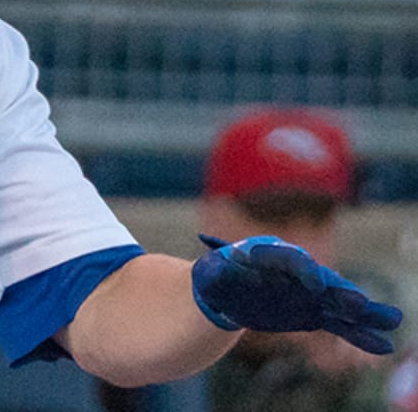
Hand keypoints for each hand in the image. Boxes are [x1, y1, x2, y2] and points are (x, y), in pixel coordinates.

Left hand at [192, 235, 401, 353]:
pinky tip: (382, 346)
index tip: (315, 286)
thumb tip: (214, 265)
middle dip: (341, 292)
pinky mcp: (313, 313)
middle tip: (358, 305)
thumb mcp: (209, 272)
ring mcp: (309, 294)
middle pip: (323, 280)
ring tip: (392, 321)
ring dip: (363, 314)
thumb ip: (214, 269)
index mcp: (270, 254)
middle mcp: (296, 272)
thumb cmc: (215, 276)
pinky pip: (339, 324)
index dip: (304, 272)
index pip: (291, 260)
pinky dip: (358, 334)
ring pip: (339, 304)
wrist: (225, 292)